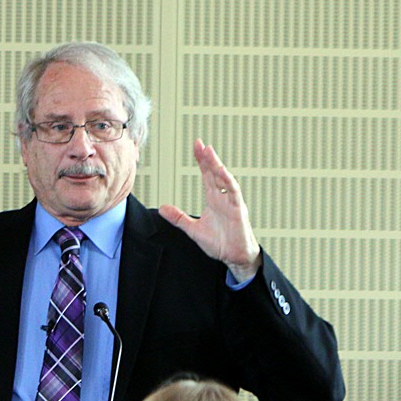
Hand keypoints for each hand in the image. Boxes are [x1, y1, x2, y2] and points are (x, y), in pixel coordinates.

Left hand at [159, 139, 261, 283]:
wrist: (234, 257)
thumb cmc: (219, 243)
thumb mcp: (193, 229)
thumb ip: (178, 218)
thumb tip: (162, 208)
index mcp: (213, 199)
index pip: (207, 175)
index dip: (202, 161)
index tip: (197, 146)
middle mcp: (223, 197)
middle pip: (215, 173)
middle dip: (208, 158)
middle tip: (200, 143)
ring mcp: (232, 202)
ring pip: (224, 179)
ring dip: (217, 165)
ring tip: (209, 152)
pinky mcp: (238, 210)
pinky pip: (234, 193)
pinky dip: (228, 182)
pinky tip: (222, 172)